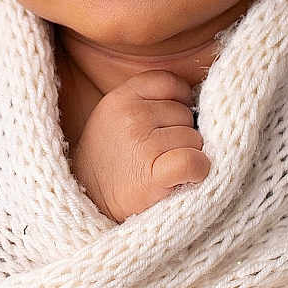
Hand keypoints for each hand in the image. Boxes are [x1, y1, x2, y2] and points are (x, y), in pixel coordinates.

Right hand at [70, 69, 209, 221]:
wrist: (90, 204)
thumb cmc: (110, 161)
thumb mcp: (113, 117)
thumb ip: (145, 100)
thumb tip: (194, 100)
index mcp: (120, 98)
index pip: (170, 82)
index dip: (178, 101)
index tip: (170, 122)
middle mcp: (131, 116)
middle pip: (185, 113)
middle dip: (181, 132)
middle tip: (158, 154)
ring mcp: (142, 144)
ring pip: (194, 139)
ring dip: (187, 153)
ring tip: (161, 167)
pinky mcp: (154, 174)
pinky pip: (195, 161)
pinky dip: (198, 170)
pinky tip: (186, 177)